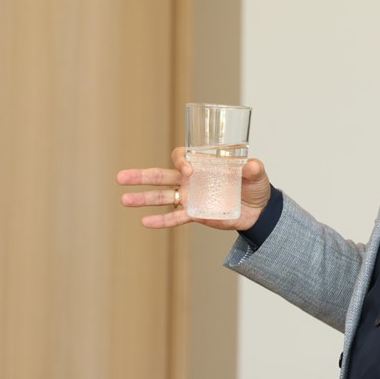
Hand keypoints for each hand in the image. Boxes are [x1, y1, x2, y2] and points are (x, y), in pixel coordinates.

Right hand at [117, 146, 270, 230]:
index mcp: (202, 163)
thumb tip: (251, 165)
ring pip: (162, 197)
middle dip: (141, 176)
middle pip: (161, 175)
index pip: (181, 157)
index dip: (180, 160)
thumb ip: (253, 169)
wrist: (258, 209)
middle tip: (121, 177)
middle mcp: (191, 180)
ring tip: (124, 200)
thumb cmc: (255, 186)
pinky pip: (175, 217)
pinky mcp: (195, 214)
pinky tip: (145, 221)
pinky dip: (161, 220)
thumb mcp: (257, 175)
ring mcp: (190, 197)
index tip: (188, 170)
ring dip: (143, 199)